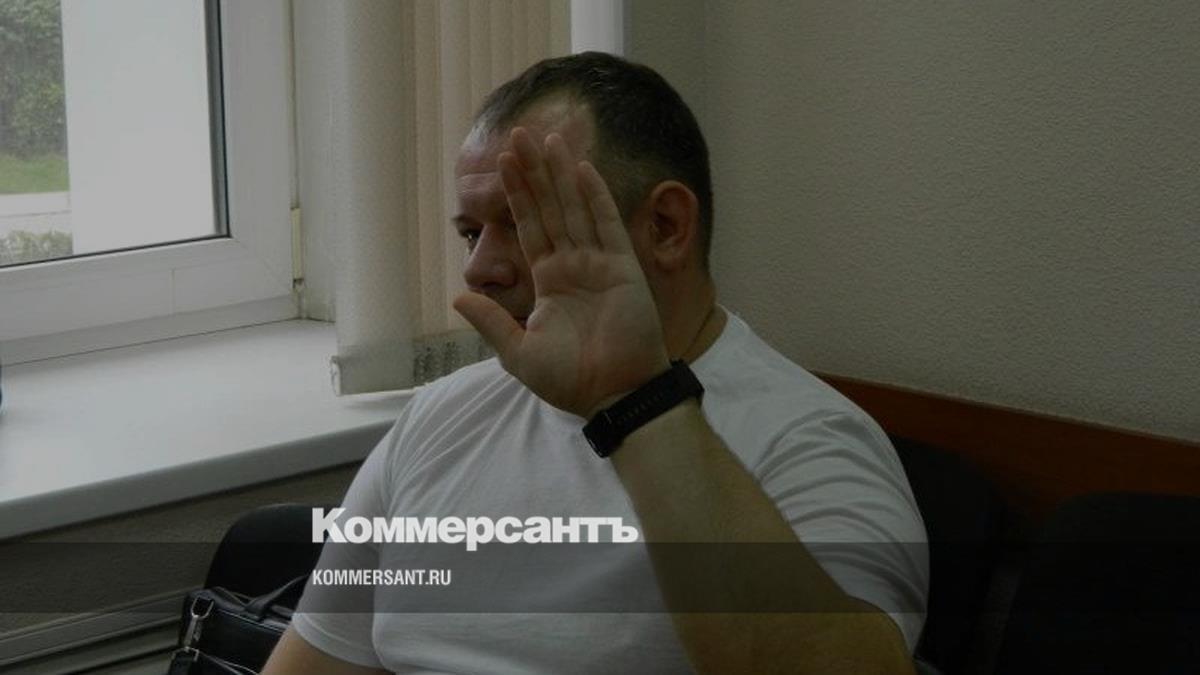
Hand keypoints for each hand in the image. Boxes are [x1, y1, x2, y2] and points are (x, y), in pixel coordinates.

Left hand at [453, 127, 669, 417]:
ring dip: (561, 173)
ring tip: (547, 138)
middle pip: (551, 208)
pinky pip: (606, 225)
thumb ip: (490, 321)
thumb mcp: (518, 353)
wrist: (612, 395)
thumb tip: (458, 297)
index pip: (530, 227)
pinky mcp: (623, 268)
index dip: (517, 194)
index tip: (503, 160)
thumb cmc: (570, 380)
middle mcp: (573, 265)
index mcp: (549, 282)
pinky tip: (582, 168)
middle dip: (535, 172)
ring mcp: (599, 264)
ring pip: (576, 208)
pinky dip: (595, 197)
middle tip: (521, 134)